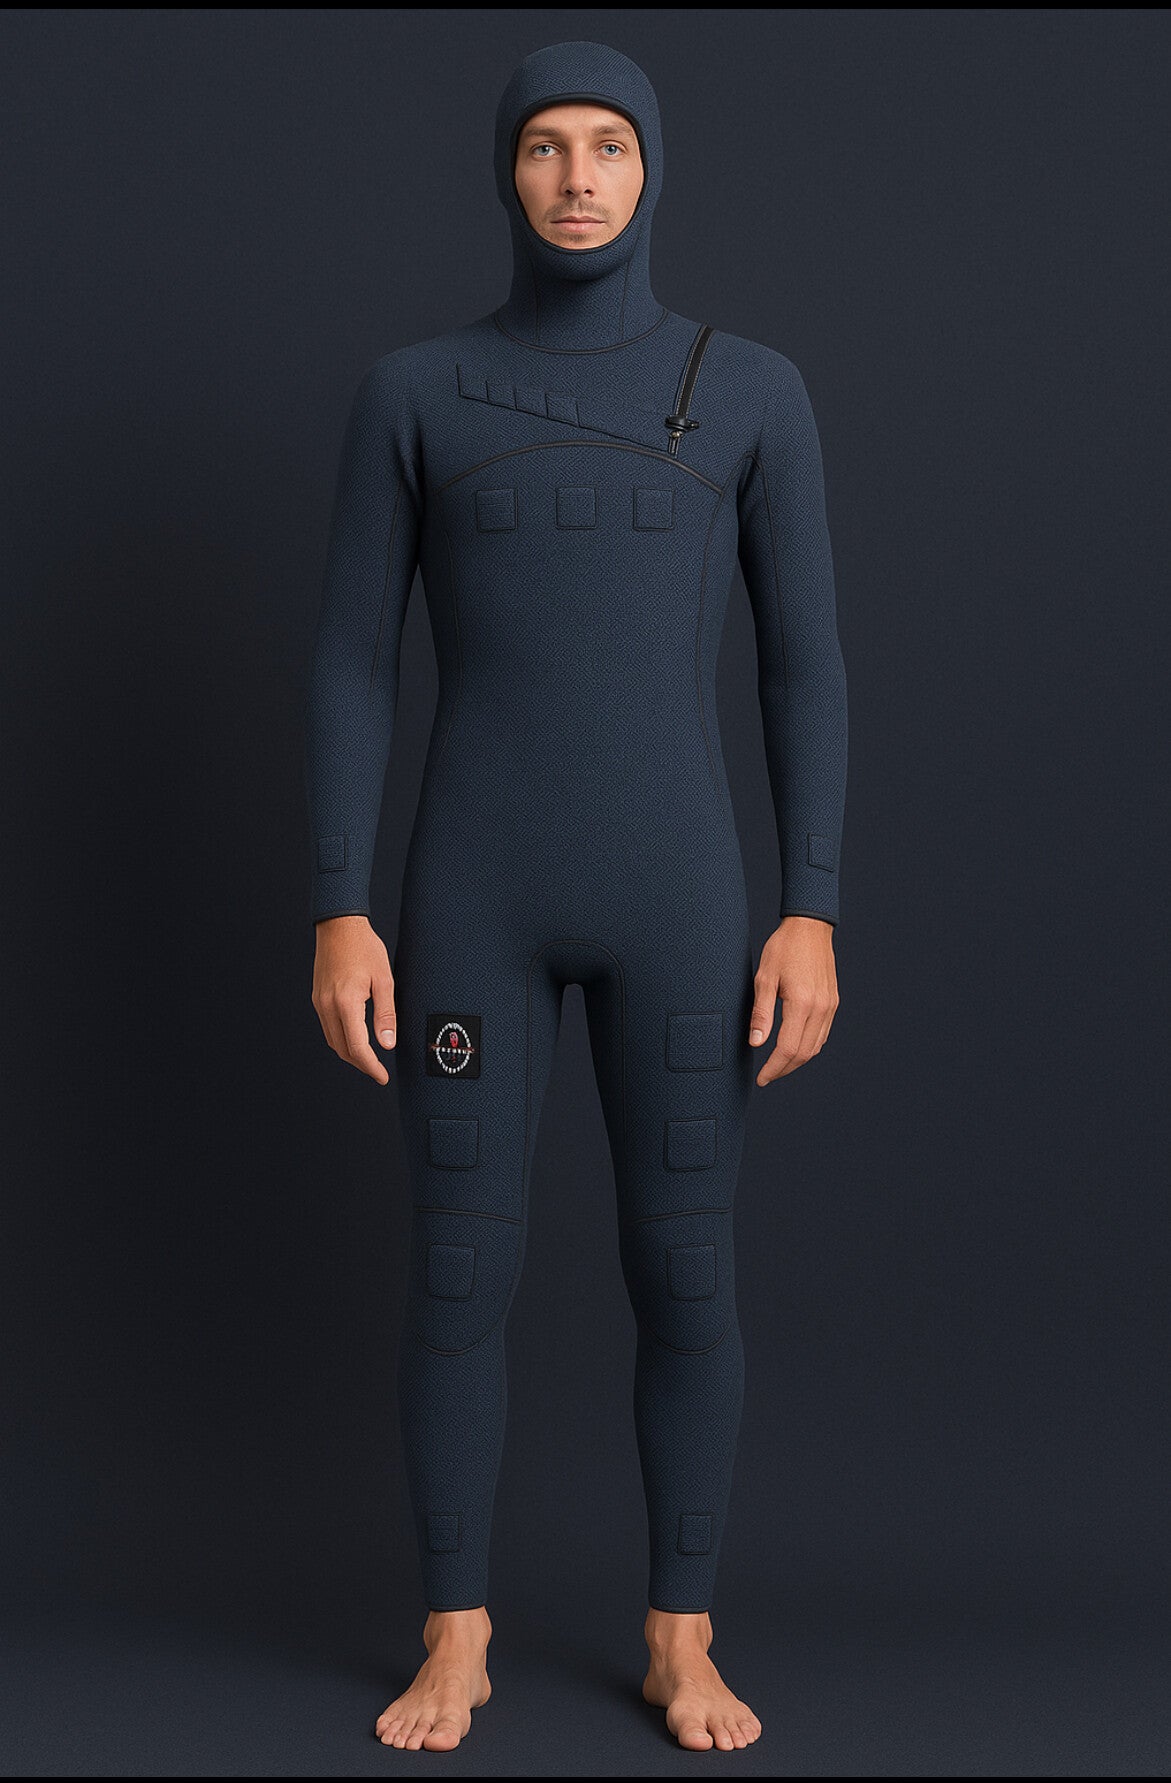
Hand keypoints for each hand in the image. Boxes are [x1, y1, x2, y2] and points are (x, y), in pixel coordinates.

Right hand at [311, 915, 397, 1083]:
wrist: (339, 925)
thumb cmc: (365, 948)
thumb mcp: (384, 980)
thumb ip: (386, 1014)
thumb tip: (387, 1045)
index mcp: (346, 1002)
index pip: (357, 1047)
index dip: (371, 1067)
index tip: (382, 1077)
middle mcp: (328, 1005)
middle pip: (342, 1049)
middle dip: (361, 1064)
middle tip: (379, 1072)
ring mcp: (320, 1002)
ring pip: (333, 1041)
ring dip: (350, 1054)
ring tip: (370, 1060)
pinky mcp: (318, 998)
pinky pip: (328, 1028)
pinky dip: (341, 1040)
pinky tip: (355, 1040)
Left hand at [748, 915, 838, 1084]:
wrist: (810, 928)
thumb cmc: (783, 948)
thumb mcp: (764, 978)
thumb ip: (761, 1013)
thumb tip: (755, 1043)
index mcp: (802, 1003)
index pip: (787, 1049)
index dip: (773, 1068)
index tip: (761, 1078)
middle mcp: (820, 1008)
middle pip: (803, 1053)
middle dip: (784, 1069)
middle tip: (766, 1076)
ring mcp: (829, 1006)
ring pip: (815, 1047)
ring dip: (796, 1061)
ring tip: (777, 1065)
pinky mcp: (833, 1003)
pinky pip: (822, 1034)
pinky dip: (808, 1047)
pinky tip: (793, 1047)